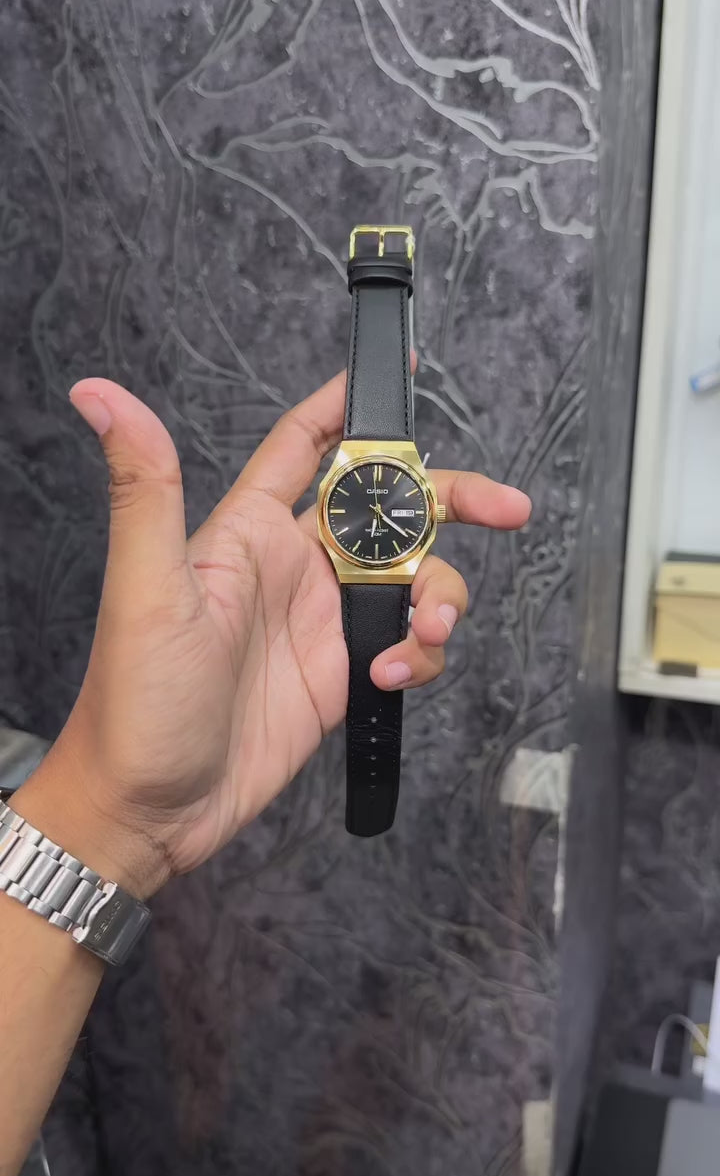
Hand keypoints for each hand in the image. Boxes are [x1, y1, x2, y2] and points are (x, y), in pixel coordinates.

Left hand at [14, 364, 530, 898]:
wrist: (152, 807)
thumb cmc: (133, 700)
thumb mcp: (147, 589)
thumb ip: (145, 488)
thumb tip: (99, 393)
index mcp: (248, 530)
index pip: (305, 445)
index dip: (348, 404)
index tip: (397, 368)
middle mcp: (294, 565)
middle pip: (391, 509)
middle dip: (453, 501)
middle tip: (507, 508)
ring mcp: (322, 620)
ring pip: (413, 578)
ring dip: (442, 596)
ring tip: (428, 630)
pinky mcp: (342, 672)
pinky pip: (407, 644)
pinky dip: (420, 655)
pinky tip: (390, 676)